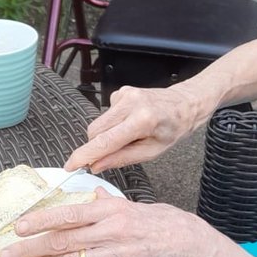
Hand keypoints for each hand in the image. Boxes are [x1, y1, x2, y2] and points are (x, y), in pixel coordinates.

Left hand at [0, 191, 222, 256]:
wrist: (189, 247)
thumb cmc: (162, 223)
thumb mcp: (134, 205)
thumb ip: (107, 203)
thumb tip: (89, 196)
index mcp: (111, 210)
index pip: (69, 214)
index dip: (41, 221)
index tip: (18, 226)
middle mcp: (111, 232)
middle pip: (62, 241)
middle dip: (29, 249)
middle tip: (5, 255)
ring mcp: (115, 256)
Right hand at [64, 83, 203, 174]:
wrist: (185, 103)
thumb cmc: (173, 128)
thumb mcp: (152, 151)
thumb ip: (121, 159)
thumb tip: (96, 165)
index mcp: (142, 121)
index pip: (104, 141)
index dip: (84, 155)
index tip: (70, 165)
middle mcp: (131, 104)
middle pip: (95, 131)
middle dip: (97, 146)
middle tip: (111, 154)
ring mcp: (125, 94)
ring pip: (98, 123)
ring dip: (107, 134)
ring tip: (130, 135)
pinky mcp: (121, 91)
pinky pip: (107, 113)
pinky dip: (114, 123)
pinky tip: (131, 122)